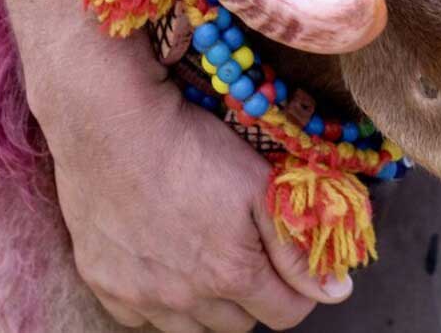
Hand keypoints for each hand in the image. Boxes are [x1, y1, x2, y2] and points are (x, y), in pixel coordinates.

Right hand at [30, 37, 351, 331]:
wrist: (112, 127)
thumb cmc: (192, 146)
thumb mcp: (261, 186)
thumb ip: (297, 249)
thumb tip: (336, 292)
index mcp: (231, 275)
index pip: (285, 314)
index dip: (294, 289)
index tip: (285, 263)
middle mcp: (184, 298)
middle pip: (238, 324)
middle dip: (249, 295)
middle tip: (240, 249)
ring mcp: (140, 295)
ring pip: (190, 328)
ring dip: (204, 303)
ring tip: (200, 254)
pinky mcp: (104, 284)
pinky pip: (140, 318)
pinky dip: (156, 300)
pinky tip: (160, 261)